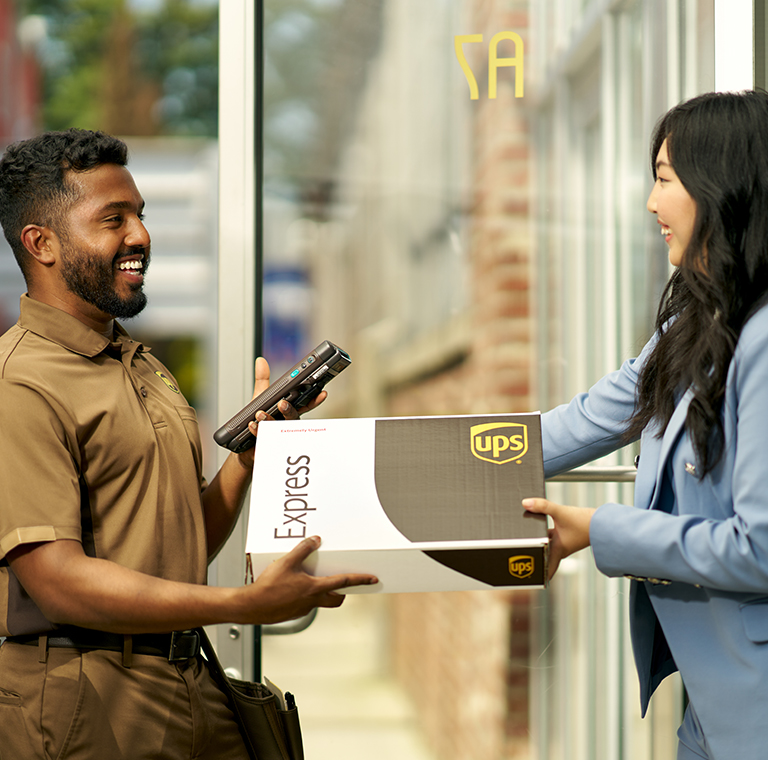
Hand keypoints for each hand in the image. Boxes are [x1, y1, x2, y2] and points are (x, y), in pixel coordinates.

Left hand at [236, 358, 327, 468]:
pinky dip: (257, 431)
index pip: (304, 405)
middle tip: (283, 403)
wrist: (245, 445)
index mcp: (288, 411)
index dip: (314, 400)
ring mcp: (278, 436)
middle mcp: (286, 424)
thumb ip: (262, 380)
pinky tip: (252, 425)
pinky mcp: (268, 445)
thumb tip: (260, 361)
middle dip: (289, 410)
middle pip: (293, 418)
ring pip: (278, 429)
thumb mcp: (260, 397)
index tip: (322, 393)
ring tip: (260, 414)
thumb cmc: (257, 421)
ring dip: (270, 421)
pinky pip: (264, 439)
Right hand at [243, 536, 378, 623]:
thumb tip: (315, 540)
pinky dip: (306, 596)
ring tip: (314, 580)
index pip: (343, 582)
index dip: (360, 579)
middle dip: (344, 592)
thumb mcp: (286, 562)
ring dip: (323, 593)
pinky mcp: (292, 613)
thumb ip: (303, 549)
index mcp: (314, 588)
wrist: (251, 607)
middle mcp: (312, 601)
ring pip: (321, 602)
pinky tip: (293, 588)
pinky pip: (305, 604)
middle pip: (336, 599)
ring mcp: (303, 609)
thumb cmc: (268, 587)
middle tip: (345, 584)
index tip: (372, 579)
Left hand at [522, 498, 595, 579]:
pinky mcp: (568, 536)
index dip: (538, 574)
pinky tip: (540, 526)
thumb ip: (543, 506)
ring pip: (548, 545)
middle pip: (544, 555)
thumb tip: (525, 503)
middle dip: (534, 555)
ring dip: (540, 543)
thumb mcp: (561, 512)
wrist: (604, 522)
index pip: (546, 567)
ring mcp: (565, 543)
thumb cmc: (586, 522)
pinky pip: (554, 537)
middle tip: (521, 555)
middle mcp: (561, 549)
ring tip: (526, 539)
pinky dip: (546, 534)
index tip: (530, 579)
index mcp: (558, 549)